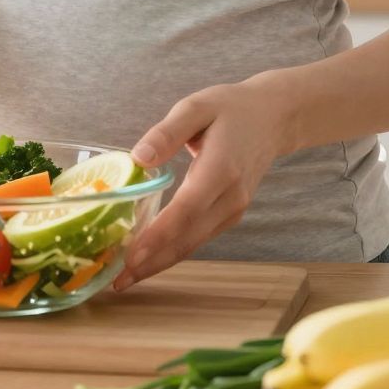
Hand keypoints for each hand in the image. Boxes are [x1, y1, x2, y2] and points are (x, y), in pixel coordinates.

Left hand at [114, 77, 292, 290]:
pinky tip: (148, 260)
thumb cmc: (231, 108)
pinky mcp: (229, 215)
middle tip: (115, 281)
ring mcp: (233, 210)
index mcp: (221, 169)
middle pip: (187, 238)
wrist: (273, 119)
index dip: (158, 236)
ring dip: (159, 264)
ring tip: (124, 279)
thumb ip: (166, 132)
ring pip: (192, 244)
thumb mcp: (196, 107)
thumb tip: (138, 158)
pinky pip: (197, 238)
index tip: (131, 256)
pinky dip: (172, 252)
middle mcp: (230, 197)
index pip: (186, 210)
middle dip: (151, 262)